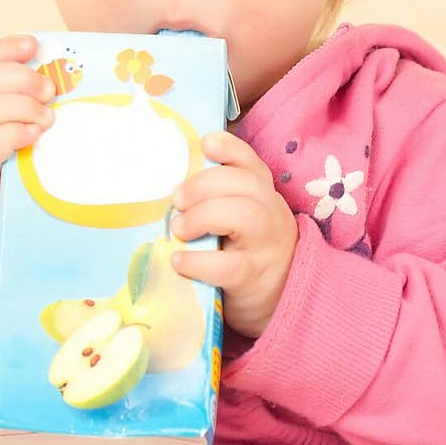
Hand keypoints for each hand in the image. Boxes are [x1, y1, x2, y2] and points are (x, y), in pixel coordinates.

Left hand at [169, 131, 299, 339]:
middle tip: (176, 201)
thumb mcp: (239, 218)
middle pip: (245, 183)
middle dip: (204, 185)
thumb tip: (168, 186)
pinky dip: (197, 261)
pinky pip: (228, 265)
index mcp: (263, 194)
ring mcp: (265, 247)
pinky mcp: (253, 278)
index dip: (229, 148)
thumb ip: (216, 199)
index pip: (251, 162)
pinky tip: (179, 261)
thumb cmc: (246, 251)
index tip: (205, 143)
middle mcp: (270, 214)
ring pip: (243, 214)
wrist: (277, 300)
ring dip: (202, 215)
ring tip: (179, 229)